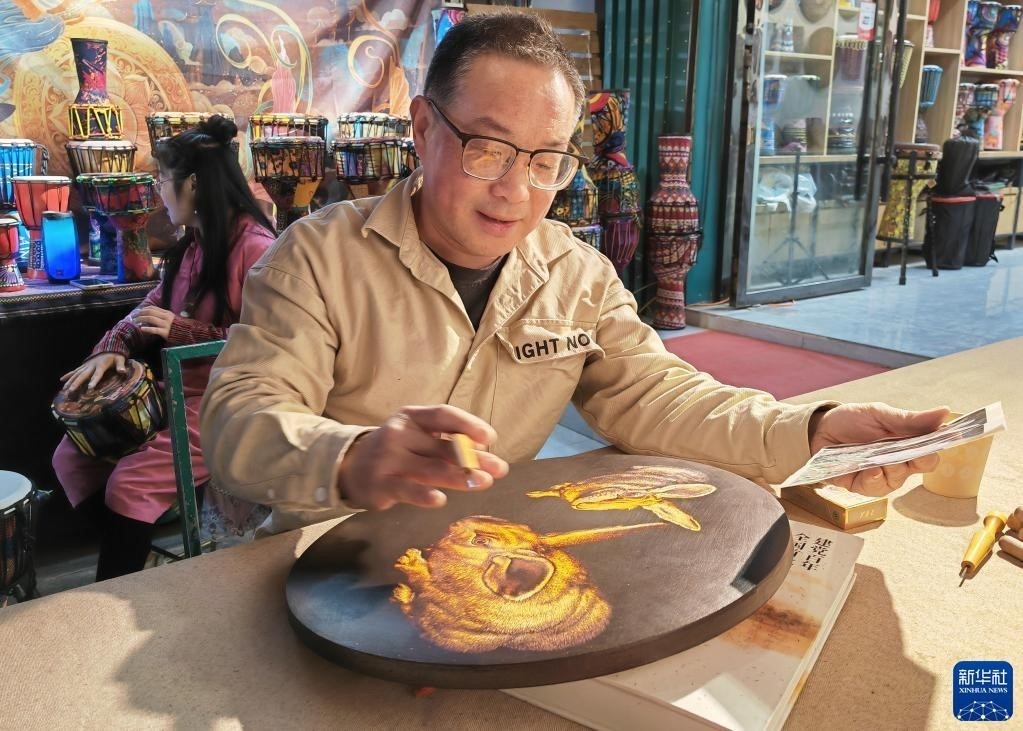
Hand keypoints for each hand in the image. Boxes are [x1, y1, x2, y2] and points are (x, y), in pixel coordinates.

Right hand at [60, 352, 126, 392]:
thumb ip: (121, 366)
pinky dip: (68, 375)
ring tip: (64, 389)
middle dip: (76, 383)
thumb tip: (123, 371)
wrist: (108, 347)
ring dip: (70, 381)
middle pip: (83, 375)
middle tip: (70, 391)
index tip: (90, 388)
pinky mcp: (84, 366)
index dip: (94, 381)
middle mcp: (92, 365)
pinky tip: (61, 380)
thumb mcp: (120, 359)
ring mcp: (86, 365)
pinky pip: (75, 371)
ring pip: (77, 374)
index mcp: (101, 365)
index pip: (97, 374)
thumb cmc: (116, 356)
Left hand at [133, 305, 175, 338]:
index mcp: (166, 313)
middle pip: (150, 312)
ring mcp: (165, 324)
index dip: (144, 309)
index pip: (153, 308)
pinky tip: (142, 329)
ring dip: (141, 319)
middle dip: (141, 313)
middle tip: (135, 316)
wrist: (187, 334)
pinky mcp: (165, 332)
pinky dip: (147, 329)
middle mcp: (166, 317)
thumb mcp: (171, 318)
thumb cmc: (178, 327)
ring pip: (151, 319)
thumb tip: (151, 315)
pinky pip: (154, 330)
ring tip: (136, 322)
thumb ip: (163, 316)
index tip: (138, 311)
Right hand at [337, 405, 509, 510]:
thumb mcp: (416, 437)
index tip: (490, 438)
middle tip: (500, 469)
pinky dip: (423, 495)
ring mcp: (388, 459)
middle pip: (443, 446)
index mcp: (411, 417)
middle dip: (475, 458)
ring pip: (430, 468)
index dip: (468, 425)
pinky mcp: (381, 485)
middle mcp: (399, 434)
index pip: (443, 415)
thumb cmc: (396, 450)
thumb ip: (445, 443)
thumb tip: (485, 455)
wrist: (350, 467)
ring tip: (484, 482)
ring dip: (460, 476)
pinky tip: (440, 500)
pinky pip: (406, 490)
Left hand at [808, 402, 949, 494]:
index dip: (937, 447)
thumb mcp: (880, 414)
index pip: (931, 452)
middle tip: (910, 449)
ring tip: (883, 458)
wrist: (819, 430)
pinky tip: (871, 469)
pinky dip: (874, 478)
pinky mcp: (863, 486)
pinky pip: (875, 487)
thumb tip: (945, 412)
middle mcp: (900, 463)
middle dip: (916, 458)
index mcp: (907, 444)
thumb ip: (909, 419)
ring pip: (898, 479)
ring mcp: (883, 476)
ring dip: (893, 468)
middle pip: (920, 467)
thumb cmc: (852, 420)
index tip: (940, 439)